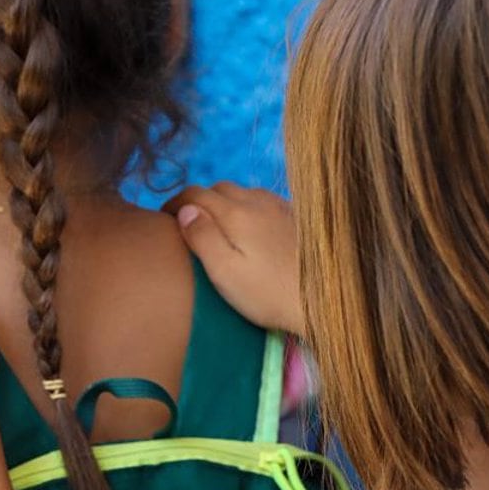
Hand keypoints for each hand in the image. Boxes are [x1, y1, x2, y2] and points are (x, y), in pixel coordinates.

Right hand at [168, 182, 303, 334]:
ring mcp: (281, 208)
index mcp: (236, 213)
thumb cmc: (269, 294)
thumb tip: (185, 211)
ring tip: (215, 226)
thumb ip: (202, 238)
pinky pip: (263, 202)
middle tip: (186, 224)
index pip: (195, 193)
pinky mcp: (297, 218)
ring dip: (223, 202)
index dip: (174, 203)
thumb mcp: (225, 272)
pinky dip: (246, 208)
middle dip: (198, 200)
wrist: (326, 301)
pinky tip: (248, 230)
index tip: (162, 220)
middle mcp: (259, 202)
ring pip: (243, 192)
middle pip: (218, 188)